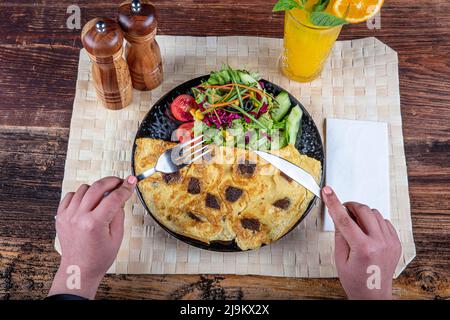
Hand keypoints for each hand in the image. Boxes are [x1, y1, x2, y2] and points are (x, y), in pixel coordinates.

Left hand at [49, 176, 136, 298]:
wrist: (79, 269)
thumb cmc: (99, 257)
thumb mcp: (117, 237)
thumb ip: (119, 213)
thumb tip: (120, 196)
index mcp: (95, 224)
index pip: (114, 198)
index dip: (125, 188)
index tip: (131, 181)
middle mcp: (79, 217)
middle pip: (97, 187)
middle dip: (112, 181)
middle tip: (120, 182)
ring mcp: (67, 216)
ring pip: (84, 189)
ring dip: (96, 189)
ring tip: (104, 196)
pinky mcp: (60, 216)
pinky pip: (71, 195)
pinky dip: (81, 195)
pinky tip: (89, 201)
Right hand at [322, 186, 401, 299]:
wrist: (373, 295)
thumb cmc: (355, 281)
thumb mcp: (339, 258)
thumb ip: (339, 234)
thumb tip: (338, 214)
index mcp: (363, 248)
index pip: (344, 219)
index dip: (334, 202)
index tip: (327, 191)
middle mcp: (380, 243)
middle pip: (363, 210)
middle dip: (350, 206)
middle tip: (342, 210)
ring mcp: (390, 242)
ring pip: (375, 213)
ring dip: (362, 214)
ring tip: (355, 225)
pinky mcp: (396, 242)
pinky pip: (384, 221)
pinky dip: (374, 221)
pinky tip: (367, 231)